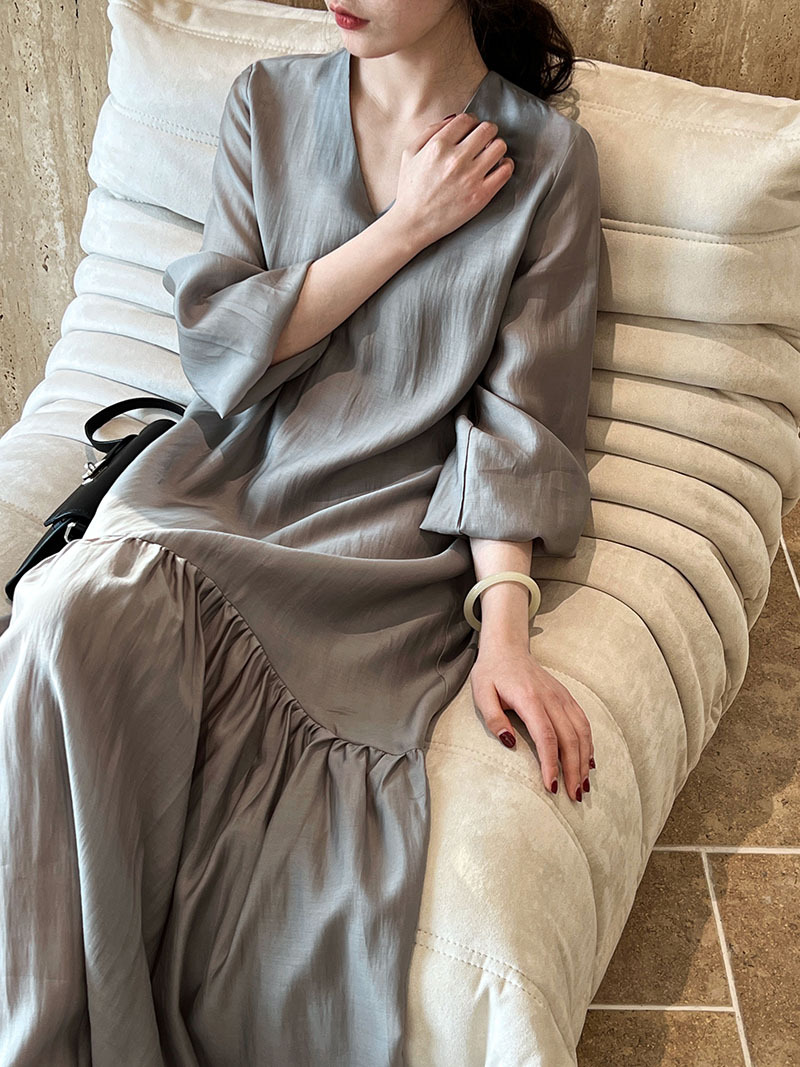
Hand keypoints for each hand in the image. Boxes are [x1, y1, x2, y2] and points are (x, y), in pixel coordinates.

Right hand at [390, 112, 513, 245]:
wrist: (412, 224)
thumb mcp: (410, 153)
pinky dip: (505, 166)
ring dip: (497, 148)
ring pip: (500, 147)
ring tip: (489, 155)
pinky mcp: (481, 195)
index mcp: (438, 146)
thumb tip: (454, 118)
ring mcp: (470, 178)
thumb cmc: (410, 190)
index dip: (471, 123)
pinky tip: (497, 169)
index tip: (470, 131)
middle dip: (486, 133)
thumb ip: (430, 131)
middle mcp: (455, 159)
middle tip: (482, 142)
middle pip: (487, 129)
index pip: (467, 119)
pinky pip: (505, 171)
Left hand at [469, 643, 594, 802]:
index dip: (551, 764)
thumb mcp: (481, 693)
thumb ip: (494, 718)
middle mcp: (551, 698)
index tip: (552, 786)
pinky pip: (583, 722)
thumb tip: (509, 743)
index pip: (546, 736)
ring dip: (585, 760)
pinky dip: (589, 744)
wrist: (507, 648)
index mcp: (529, 699)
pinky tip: (589, 762)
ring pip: (581, 731)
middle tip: (574, 796)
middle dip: (573, 769)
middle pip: (569, 738)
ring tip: (583, 785)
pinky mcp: (566, 697)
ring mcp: (562, 697)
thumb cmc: (491, 673)